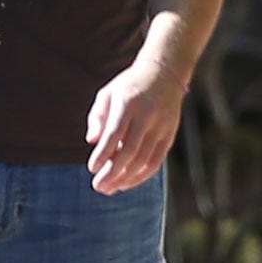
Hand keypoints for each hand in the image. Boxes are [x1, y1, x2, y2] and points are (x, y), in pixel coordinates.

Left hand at [84, 57, 187, 194]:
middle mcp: (148, 115)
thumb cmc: (129, 86)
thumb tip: (91, 141)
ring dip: (126, 178)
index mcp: (129, 103)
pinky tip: (127, 183)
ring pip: (144, 160)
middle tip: (98, 187)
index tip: (91, 168)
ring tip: (110, 188)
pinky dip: (142, 175)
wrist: (165, 73)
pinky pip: (156, 160)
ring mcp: (162, 126)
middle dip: (113, 173)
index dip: (103, 153)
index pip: (115, 133)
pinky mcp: (170, 134)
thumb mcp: (108, 94)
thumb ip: (98, 117)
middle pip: (130, 151)